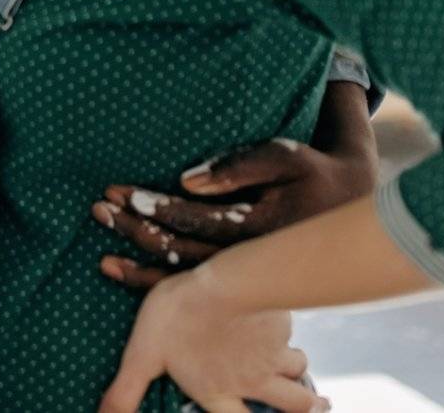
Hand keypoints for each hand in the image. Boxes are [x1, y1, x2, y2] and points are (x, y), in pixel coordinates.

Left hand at [96, 135, 376, 290]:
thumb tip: (186, 182)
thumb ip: (236, 167)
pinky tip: (125, 276)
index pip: (193, 219)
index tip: (116, 192)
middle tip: (98, 210)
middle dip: (135, 230)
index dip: (152, 205)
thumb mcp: (281, 157)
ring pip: (183, 276)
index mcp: (256, 227)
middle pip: (180, 251)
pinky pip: (193, 287)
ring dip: (140, 265)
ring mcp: (244, 274)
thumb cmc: (309, 170)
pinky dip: (156, 284)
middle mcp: (248, 259)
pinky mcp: (239, 279)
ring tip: (102, 258)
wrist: (346, 204)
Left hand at [98, 270, 322, 412]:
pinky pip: (292, 333)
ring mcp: (272, 354)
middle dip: (306, 409)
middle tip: (316, 407)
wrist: (223, 283)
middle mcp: (252, 381)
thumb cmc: (176, 317)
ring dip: (299, 374)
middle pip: (292, 406)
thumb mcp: (141, 354)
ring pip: (298, 371)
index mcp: (218, 391)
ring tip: (299, 370)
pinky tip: (282, 323)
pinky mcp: (282, 326)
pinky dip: (289, 334)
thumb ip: (125, 391)